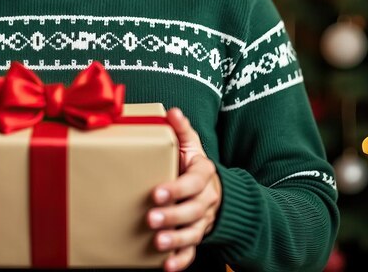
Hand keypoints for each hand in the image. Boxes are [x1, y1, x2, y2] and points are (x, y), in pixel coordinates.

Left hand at [148, 108, 222, 271]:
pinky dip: (181, 261)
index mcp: (204, 175)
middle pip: (193, 210)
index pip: (193, 183)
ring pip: (194, 233)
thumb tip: (172, 111)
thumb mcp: (192, 145)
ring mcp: (203, 221)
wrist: (215, 191)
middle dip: (173, 215)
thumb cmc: (194, 166)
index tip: (157, 192)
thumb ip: (182, 130)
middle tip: (151, 218)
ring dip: (176, 240)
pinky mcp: (198, 236)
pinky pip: (193, 252)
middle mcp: (207, 200)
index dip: (176, 189)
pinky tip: (166, 266)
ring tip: (158, 243)